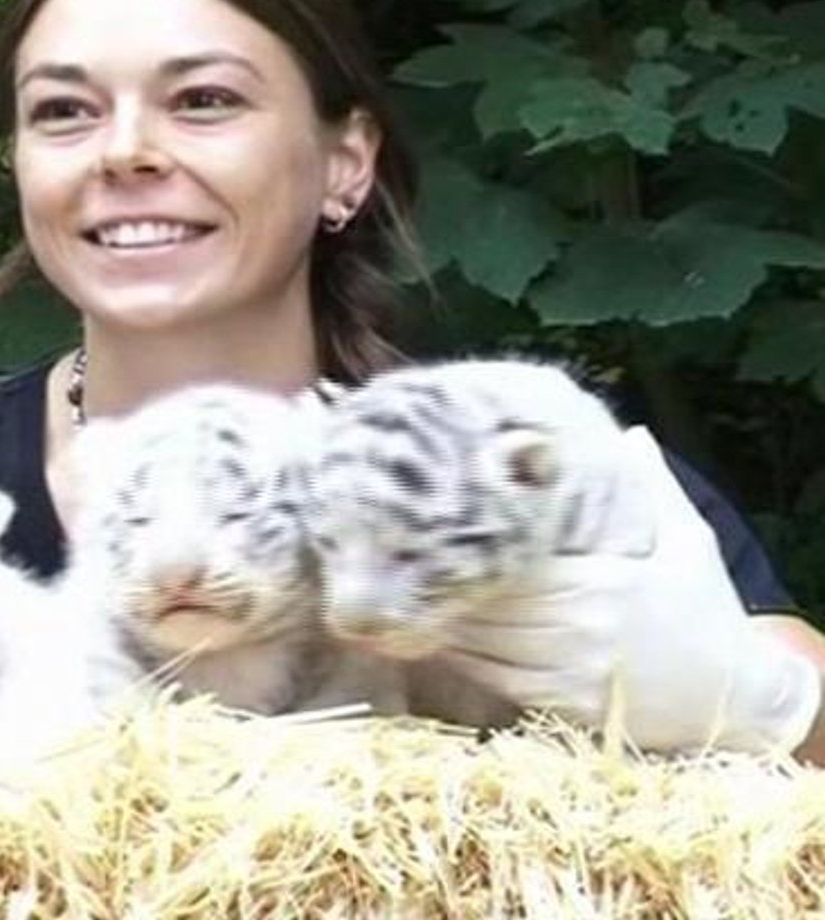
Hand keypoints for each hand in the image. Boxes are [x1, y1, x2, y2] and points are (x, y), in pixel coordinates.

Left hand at [440, 427, 820, 755]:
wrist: (737, 698)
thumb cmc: (706, 610)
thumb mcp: (688, 541)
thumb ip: (653, 487)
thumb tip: (630, 433)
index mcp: (605, 582)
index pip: (520, 562)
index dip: (476, 547)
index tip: (437, 524)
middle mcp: (583, 629)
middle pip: (491, 602)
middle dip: (448, 580)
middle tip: (401, 556)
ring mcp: (570, 672)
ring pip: (483, 644)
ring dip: (444, 618)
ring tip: (406, 590)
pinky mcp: (562, 706)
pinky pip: (494, 679)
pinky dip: (460, 657)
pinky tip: (434, 633)